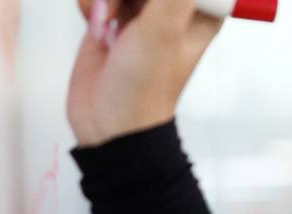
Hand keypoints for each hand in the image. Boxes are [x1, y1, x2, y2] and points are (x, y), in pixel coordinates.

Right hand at [67, 0, 224, 147]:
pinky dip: (91, 3)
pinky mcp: (112, 17)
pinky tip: (95, 27)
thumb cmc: (144, 88)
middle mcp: (173, 6)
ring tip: (106, 25)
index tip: (144, 4)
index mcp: (200, 8)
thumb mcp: (162, 31)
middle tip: (120, 12)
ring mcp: (141, 11)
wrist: (107, 123)